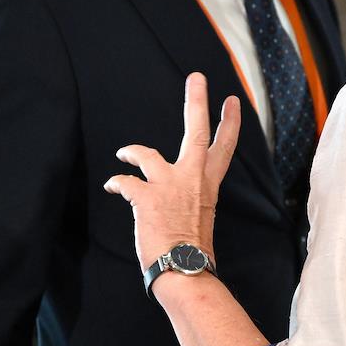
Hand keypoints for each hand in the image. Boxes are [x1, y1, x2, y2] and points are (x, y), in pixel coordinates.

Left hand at [104, 73, 239, 271]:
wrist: (183, 268)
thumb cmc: (192, 250)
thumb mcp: (201, 217)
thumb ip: (192, 199)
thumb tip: (179, 200)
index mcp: (208, 184)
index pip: (224, 147)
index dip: (229, 123)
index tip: (232, 101)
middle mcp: (192, 178)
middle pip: (198, 131)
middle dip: (197, 101)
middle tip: (197, 78)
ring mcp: (169, 185)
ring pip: (146, 154)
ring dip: (132, 151)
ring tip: (124, 153)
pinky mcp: (146, 196)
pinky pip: (124, 182)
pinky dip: (117, 182)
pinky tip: (113, 186)